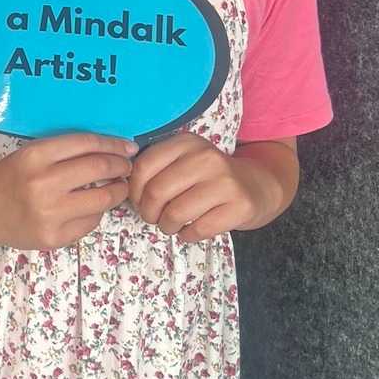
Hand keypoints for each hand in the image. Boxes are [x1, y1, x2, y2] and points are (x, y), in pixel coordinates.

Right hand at [0, 132, 136, 249]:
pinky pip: (91, 222)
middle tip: (126, 166)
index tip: (127, 147)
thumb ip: (66, 151)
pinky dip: (97, 211)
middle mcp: (42, 184)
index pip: (88, 144)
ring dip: (118, 190)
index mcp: (36, 156)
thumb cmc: (8, 178)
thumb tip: (113, 150)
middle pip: (100, 168)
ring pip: (103, 198)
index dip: (114, 144)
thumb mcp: (31, 154)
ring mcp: (49, 214)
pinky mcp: (54, 238)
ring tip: (117, 186)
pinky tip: (91, 206)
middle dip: (121, 165)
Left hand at [128, 132, 293, 240]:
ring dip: (166, 226)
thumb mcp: (183, 160)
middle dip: (148, 212)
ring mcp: (226, 181)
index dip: (133, 190)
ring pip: (175, 213)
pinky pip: (197, 230)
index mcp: (186, 143)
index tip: (138, 200)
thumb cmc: (207, 176)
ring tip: (170, 224)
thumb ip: (155, 168)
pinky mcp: (240, 206)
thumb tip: (122, 187)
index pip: (143, 167)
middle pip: (157, 192)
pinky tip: (189, 230)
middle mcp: (206, 157)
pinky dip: (186, 236)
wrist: (257, 185)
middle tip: (153, 217)